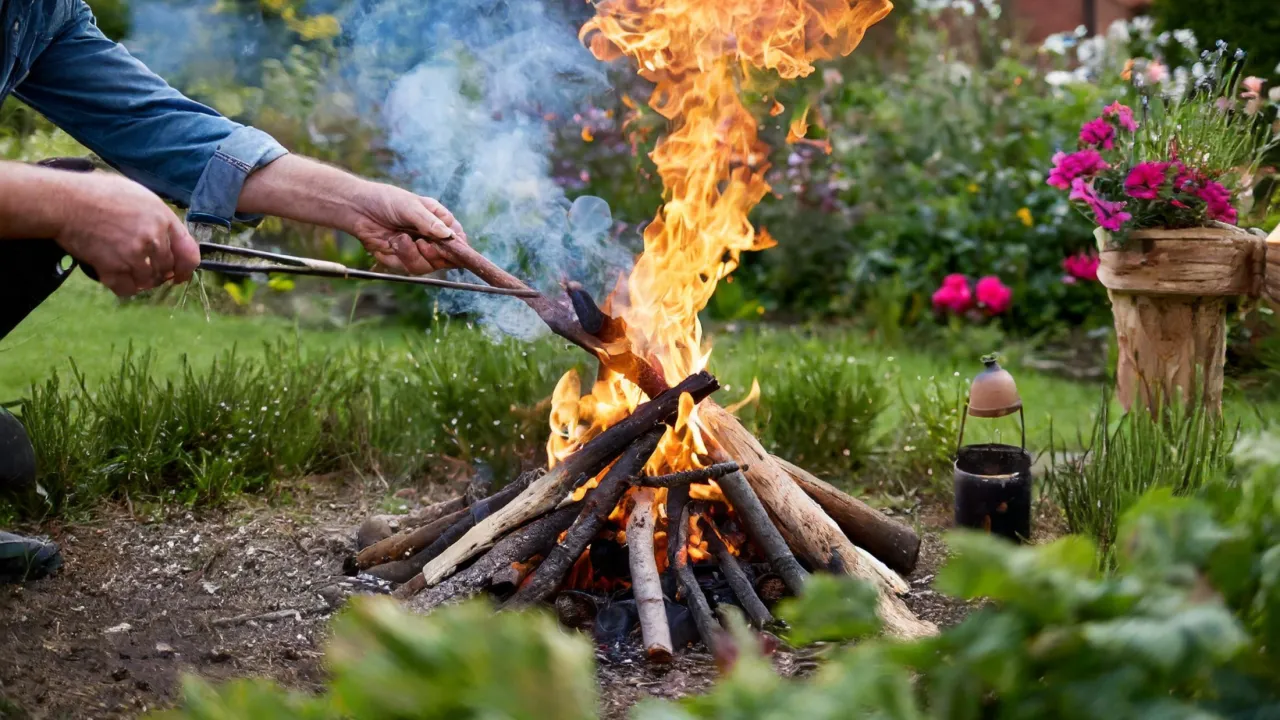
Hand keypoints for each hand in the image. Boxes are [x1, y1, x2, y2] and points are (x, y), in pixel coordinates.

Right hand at [56, 174, 199, 296]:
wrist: (66, 202)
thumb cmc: (98, 193)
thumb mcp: (138, 195)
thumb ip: (157, 216)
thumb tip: (167, 237)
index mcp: (163, 218)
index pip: (189, 253)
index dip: (186, 268)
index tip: (179, 275)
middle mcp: (154, 238)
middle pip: (166, 269)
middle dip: (157, 272)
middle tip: (140, 267)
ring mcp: (134, 255)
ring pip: (148, 281)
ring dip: (139, 279)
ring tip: (125, 268)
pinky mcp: (114, 268)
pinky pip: (128, 290)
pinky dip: (124, 288)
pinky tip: (115, 277)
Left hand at [346, 182, 468, 274]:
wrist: (358, 209)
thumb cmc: (386, 200)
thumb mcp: (409, 206)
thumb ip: (428, 222)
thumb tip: (448, 235)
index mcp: (439, 221)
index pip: (458, 239)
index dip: (459, 248)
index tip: (451, 250)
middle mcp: (432, 238)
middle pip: (446, 259)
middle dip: (433, 254)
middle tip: (421, 243)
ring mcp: (418, 251)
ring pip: (426, 266)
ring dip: (411, 255)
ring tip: (398, 239)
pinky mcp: (402, 260)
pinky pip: (406, 268)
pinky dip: (396, 257)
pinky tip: (388, 243)